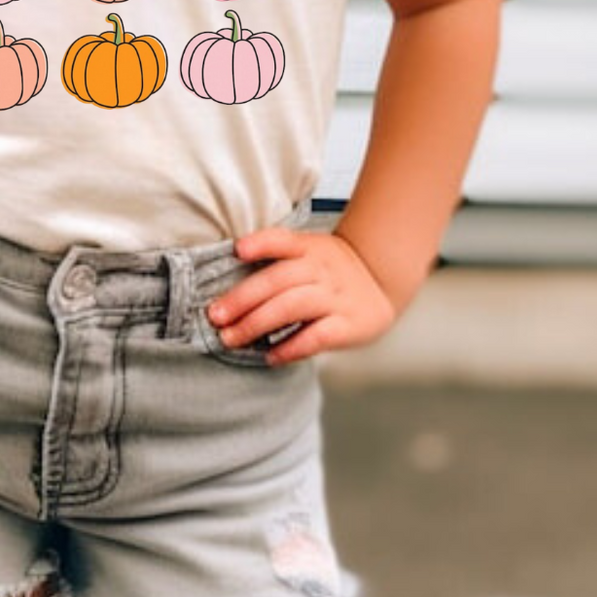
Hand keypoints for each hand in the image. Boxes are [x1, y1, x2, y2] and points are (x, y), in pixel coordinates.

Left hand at [206, 224, 397, 365]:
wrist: (381, 280)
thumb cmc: (331, 270)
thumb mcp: (310, 251)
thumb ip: (277, 260)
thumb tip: (228, 285)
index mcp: (309, 249)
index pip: (283, 240)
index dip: (261, 243)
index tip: (237, 250)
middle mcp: (321, 270)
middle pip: (277, 280)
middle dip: (242, 299)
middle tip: (215, 316)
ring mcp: (335, 297)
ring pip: (292, 307)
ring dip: (256, 324)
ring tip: (231, 338)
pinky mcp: (348, 325)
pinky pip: (316, 336)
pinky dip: (291, 347)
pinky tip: (270, 356)